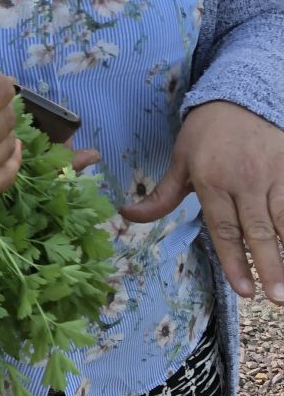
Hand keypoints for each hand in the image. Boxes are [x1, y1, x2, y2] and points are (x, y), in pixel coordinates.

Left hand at [120, 100, 283, 305]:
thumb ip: (161, 197)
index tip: (245, 292)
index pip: (224, 229)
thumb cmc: (205, 134)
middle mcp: (244, 181)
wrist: (239, 96)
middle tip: (277, 299)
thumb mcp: (179, 161)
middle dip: (269, 266)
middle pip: (258, 231)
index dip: (234, 262)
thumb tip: (126, 215)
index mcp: (212, 181)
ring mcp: (273, 175)